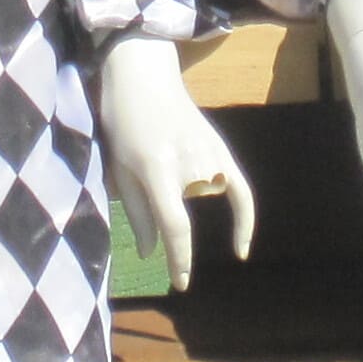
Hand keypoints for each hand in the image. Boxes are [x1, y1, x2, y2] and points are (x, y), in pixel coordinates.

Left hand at [96, 30, 255, 290]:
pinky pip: (241, 191)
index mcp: (158, 168)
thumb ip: (137, 213)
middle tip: (139, 170)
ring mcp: (210, 155)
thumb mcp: (118, 167)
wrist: (144, 77)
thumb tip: (152, 254)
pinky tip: (240, 248)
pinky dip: (244, 219)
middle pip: (181, 209)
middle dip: (160, 204)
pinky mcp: (221, 149)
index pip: (176, 225)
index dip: (179, 259)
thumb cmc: (121, 122)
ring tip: (160, 158)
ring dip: (182, 192)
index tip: (181, 284)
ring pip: (201, 198)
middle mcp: (189, 164)